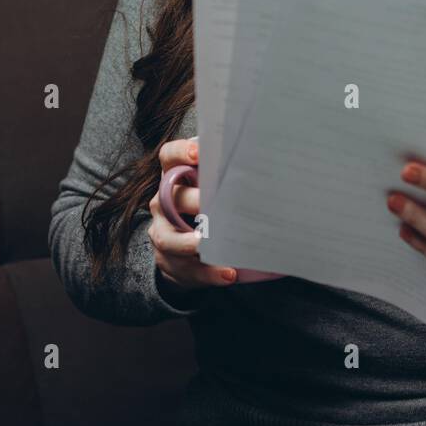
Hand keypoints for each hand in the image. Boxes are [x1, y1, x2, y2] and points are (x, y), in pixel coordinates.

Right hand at [148, 137, 239, 292]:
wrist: (187, 248)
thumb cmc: (208, 206)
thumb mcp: (213, 186)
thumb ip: (226, 174)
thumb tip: (263, 162)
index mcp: (174, 176)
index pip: (169, 157)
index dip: (180, 153)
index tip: (198, 153)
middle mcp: (162, 202)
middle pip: (171, 198)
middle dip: (192, 202)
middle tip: (213, 205)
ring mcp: (162, 232)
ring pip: (169, 238)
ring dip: (189, 243)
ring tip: (208, 246)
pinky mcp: (168, 261)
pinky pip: (183, 268)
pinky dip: (206, 272)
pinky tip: (227, 273)